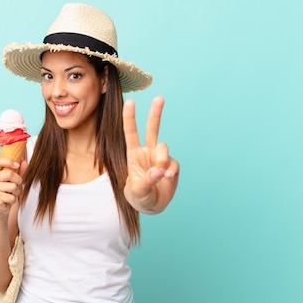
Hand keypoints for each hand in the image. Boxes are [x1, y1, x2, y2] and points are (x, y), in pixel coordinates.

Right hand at [0, 157, 26, 217]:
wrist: (0, 209)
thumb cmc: (7, 192)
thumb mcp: (14, 180)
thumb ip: (19, 171)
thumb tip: (24, 162)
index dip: (9, 161)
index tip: (17, 165)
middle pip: (9, 174)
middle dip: (18, 180)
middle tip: (17, 185)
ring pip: (13, 186)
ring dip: (16, 191)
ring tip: (12, 193)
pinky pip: (12, 197)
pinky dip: (14, 199)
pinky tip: (8, 200)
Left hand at [123, 95, 179, 213]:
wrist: (151, 205)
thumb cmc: (139, 196)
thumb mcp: (137, 191)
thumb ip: (147, 180)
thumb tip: (160, 170)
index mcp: (133, 154)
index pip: (131, 133)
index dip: (130, 118)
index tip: (130, 102)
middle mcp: (147, 152)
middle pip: (151, 129)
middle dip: (155, 113)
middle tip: (159, 97)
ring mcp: (160, 158)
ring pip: (164, 147)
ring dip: (162, 158)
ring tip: (161, 173)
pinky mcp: (171, 166)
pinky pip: (173, 163)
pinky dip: (171, 170)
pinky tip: (167, 177)